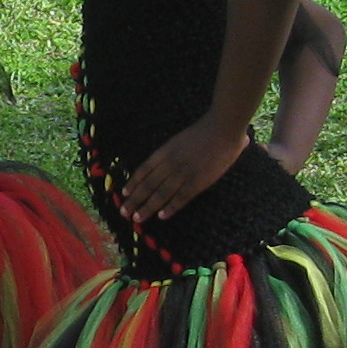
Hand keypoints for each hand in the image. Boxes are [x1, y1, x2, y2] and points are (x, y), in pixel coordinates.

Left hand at [119, 112, 246, 221]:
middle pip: (148, 185)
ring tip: (137, 218)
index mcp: (164, 152)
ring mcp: (183, 174)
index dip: (133, 183)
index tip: (124, 193)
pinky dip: (170, 208)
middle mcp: (170, 164)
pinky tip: (161, 217)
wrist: (222, 130)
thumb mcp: (178, 140)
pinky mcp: (198, 183)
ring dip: (147, 207)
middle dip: (134, 200)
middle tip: (124, 212)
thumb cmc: (203, 132)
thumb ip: (170, 153)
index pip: (143, 170)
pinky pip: (180, 198)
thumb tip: (159, 166)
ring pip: (160, 194)